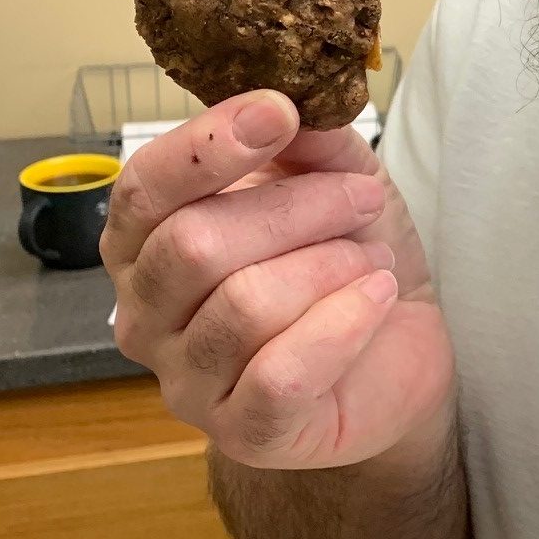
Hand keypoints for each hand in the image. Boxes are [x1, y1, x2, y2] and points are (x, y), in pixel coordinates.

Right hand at [101, 91, 454, 470]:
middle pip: (194, 244)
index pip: (142, 190)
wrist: (396, 354)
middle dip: (297, 207)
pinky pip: (283, 371)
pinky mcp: (244, 432)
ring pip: (245, 304)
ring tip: (371, 260)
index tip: (277, 112)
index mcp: (145, 245)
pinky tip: (377, 297)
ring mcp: (187, 383)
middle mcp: (145, 316)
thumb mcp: (334, 181)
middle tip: (363, 198)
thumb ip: (309, 143)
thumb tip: (295, 106)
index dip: (206, 146)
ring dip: (329, 265)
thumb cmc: (342, 263)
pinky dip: (344, 322)